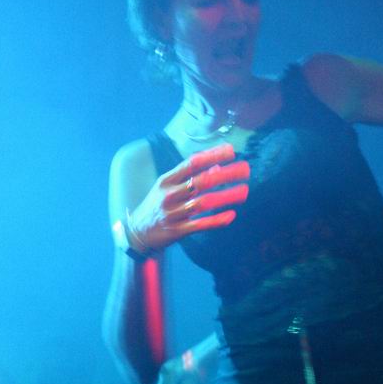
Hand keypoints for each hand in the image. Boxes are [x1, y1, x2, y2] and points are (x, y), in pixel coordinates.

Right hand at [129, 144, 249, 251]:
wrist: (137, 232)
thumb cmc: (157, 205)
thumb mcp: (168, 187)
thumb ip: (189, 177)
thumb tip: (217, 168)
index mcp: (167, 180)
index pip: (192, 163)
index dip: (212, 155)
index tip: (231, 151)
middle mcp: (170, 195)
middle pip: (201, 181)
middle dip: (225, 174)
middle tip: (245, 170)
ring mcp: (173, 214)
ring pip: (204, 202)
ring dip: (226, 196)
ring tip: (244, 191)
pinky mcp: (178, 231)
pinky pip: (201, 225)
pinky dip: (217, 220)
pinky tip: (231, 215)